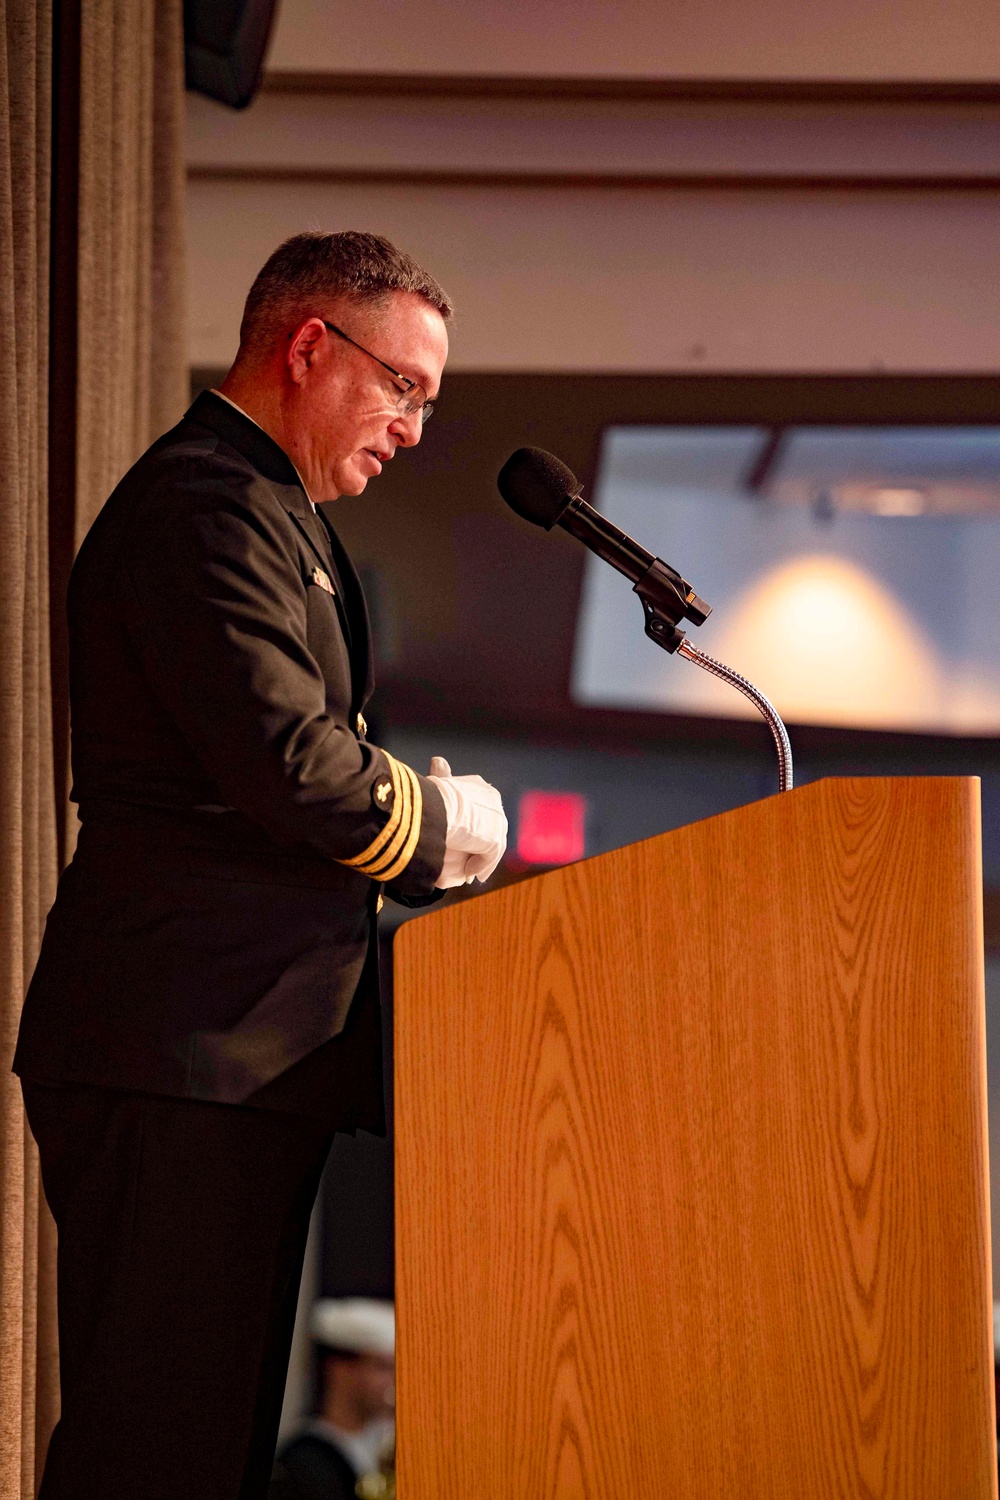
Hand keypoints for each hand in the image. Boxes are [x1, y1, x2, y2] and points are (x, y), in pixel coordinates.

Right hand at [428, 756, 507, 888]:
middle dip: (479, 845)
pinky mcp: (496, 840)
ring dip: (480, 859)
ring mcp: (498, 821)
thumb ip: (442, 773)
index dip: (470, 825)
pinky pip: (489, 857)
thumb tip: (438, 760)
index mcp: (481, 787)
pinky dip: (480, 866)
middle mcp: (494, 803)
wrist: (435, 807)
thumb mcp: (438, 780)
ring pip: (491, 845)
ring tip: (468, 871)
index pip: (480, 810)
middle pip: (489, 828)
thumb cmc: (430, 793)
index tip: (459, 838)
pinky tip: (469, 872)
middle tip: (467, 861)